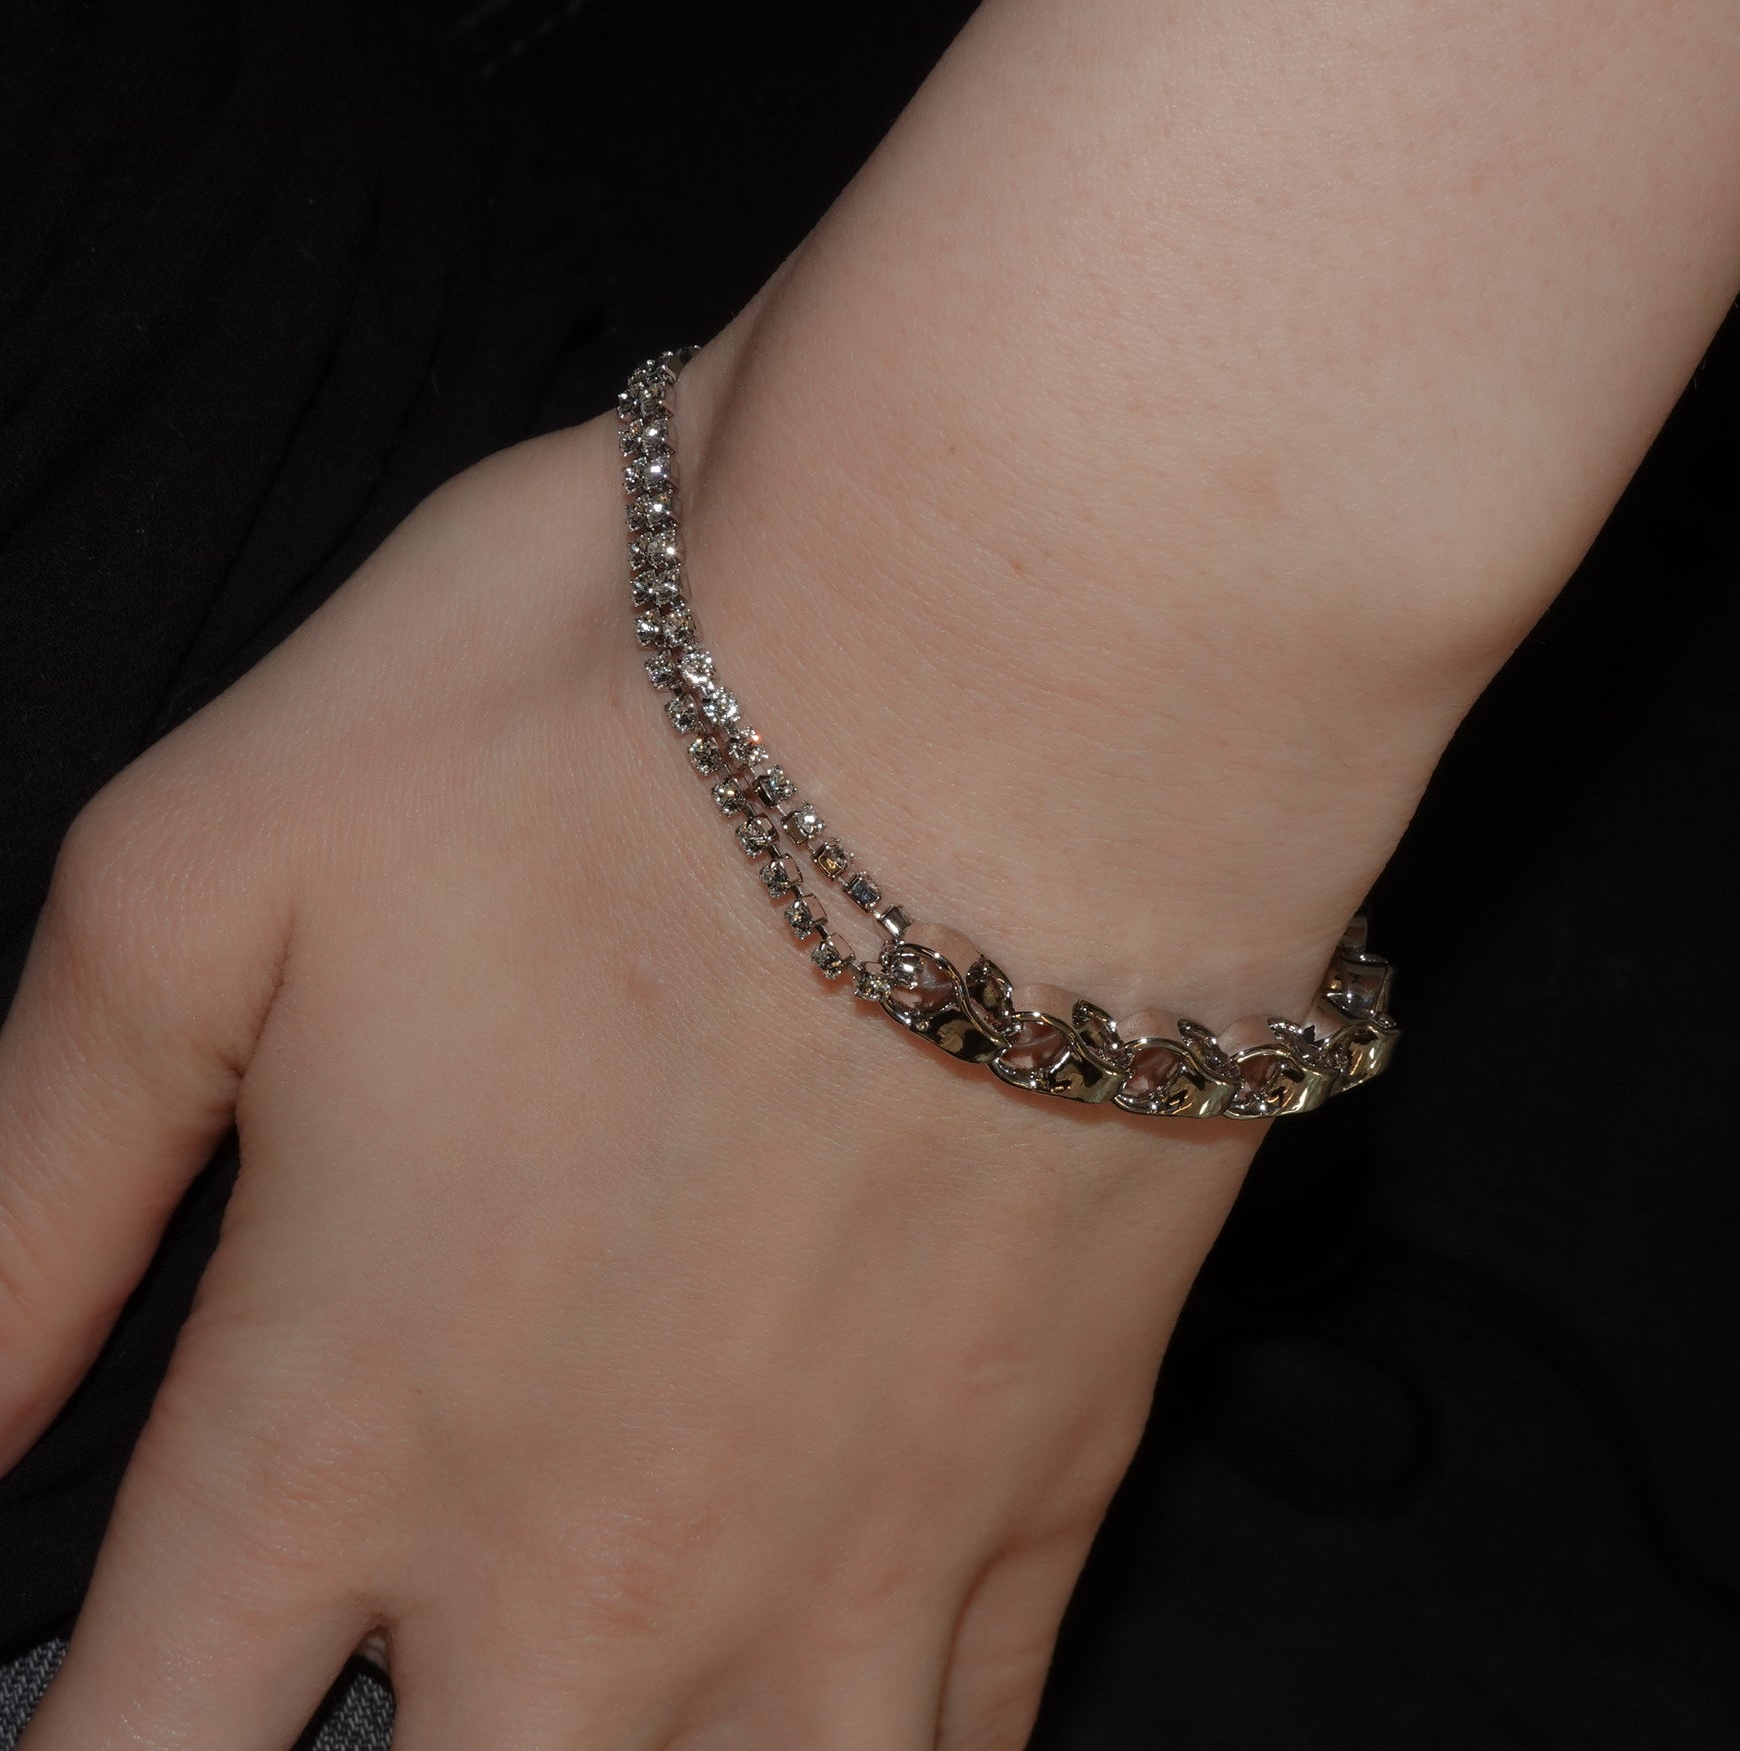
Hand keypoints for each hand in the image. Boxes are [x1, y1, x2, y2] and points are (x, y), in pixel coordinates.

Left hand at [0, 382, 1273, 1748]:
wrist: (1025, 685)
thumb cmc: (621, 724)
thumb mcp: (210, 870)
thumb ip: (37, 1180)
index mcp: (347, 1413)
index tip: (120, 1732)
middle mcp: (588, 1552)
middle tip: (382, 1697)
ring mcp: (843, 1549)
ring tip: (616, 1709)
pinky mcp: (1048, 1479)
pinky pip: (956, 1749)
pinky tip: (841, 1707)